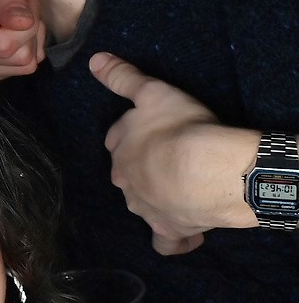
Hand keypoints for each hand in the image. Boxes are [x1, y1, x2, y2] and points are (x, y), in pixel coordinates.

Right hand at [0, 0, 45, 83]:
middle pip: (20, 57)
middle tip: (23, 6)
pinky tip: (14, 33)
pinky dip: (26, 51)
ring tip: (17, 19)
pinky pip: (20, 69)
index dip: (28, 23)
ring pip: (24, 65)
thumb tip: (25, 24)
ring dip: (32, 41)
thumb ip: (10, 1)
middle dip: (32, 30)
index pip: (5, 45)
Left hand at [91, 52, 258, 254]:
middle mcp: (125, 182)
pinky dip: (172, 240)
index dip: (133, 135)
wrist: (209, 171)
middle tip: (170, 160)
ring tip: (180, 192)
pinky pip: (166, 242)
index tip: (152, 131)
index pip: (117, 140)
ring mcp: (145, 209)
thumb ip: (123, 77)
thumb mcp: (152, 92)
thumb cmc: (180, 127)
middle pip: (129, 174)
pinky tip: (183, 236)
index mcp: (119, 150)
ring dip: (157, 199)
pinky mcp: (170, 230)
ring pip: (144, 205)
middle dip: (143, 168)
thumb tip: (94, 60)